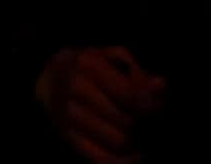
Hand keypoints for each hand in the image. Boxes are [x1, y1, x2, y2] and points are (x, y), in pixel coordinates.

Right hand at [35, 45, 162, 162]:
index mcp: (89, 64)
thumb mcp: (113, 58)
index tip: (158, 108)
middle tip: (149, 121)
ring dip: (134, 141)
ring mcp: (69, 116)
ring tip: (137, 132)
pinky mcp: (68, 137)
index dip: (150, 105)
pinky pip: (102, 160)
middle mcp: (76, 90)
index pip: (128, 94)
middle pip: (125, 121)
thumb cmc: (91, 67)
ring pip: (118, 142)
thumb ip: (138, 73)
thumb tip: (161, 86)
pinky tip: (133, 156)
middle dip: (143, 124)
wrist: (49, 79)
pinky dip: (123, 162)